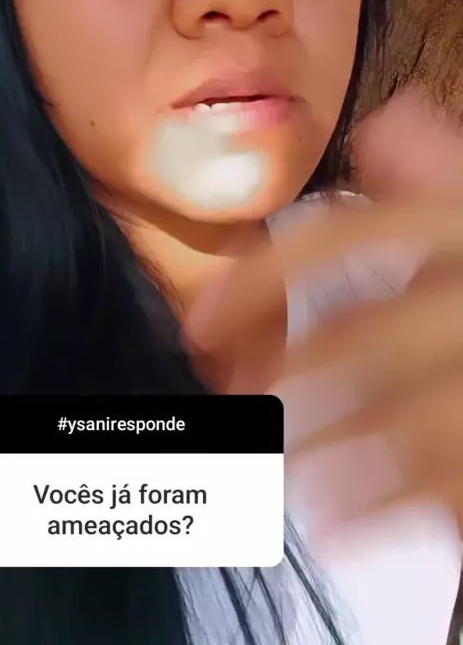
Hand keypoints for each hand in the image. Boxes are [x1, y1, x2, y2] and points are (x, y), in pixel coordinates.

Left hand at [184, 88, 462, 534]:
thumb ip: (441, 173)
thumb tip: (385, 119)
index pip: (348, 234)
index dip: (263, 275)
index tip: (206, 318)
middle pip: (359, 336)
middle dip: (283, 373)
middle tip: (234, 398)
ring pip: (390, 420)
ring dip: (315, 448)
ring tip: (270, 465)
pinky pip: (430, 483)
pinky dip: (373, 510)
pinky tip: (331, 525)